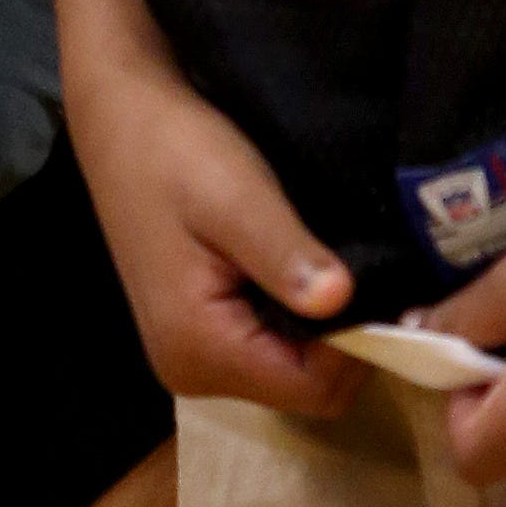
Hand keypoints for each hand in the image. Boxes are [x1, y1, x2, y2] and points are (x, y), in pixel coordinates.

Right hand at [60, 32, 361, 422]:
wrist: (122, 118)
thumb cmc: (175, 151)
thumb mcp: (238, 197)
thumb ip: (285, 256)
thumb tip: (341, 301)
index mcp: (199, 349)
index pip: (313, 388)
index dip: (359, 346)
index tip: (383, 286)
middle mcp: (191, 370)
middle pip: (304, 387)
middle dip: (345, 340)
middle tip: (366, 270)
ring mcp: (190, 355)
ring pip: (291, 369)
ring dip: (323, 328)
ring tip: (334, 264)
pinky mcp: (195, 333)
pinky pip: (268, 347)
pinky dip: (298, 318)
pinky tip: (304, 270)